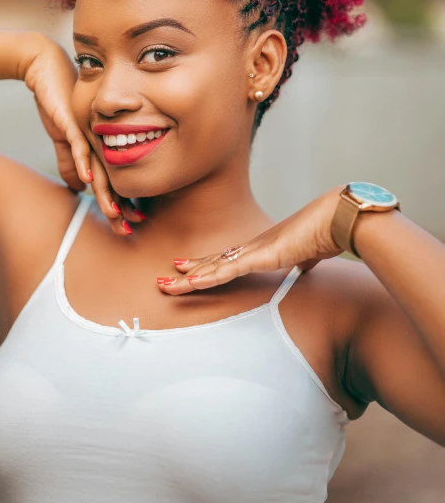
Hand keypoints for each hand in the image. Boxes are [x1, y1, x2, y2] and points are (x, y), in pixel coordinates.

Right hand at [23, 39, 143, 235]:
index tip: (130, 225)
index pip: (114, 180)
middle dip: (121, 206)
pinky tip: (89, 179)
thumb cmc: (60, 103)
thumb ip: (70, 161)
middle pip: (113, 179)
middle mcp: (100, 141)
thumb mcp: (64, 137)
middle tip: (131, 228)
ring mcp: (88, 132)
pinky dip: (85, 162)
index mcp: (100, 146)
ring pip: (101, 167)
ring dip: (107, 192)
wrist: (48, 71)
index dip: (121, 203)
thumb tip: (76, 187)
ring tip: (116, 213)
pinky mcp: (73, 121)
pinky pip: (81, 144)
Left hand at [157, 186, 346, 294]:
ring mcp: (256, 249)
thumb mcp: (311, 252)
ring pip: (213, 267)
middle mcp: (254, 246)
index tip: (187, 269)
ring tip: (164, 283)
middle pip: (213, 262)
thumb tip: (305, 265)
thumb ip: (304, 260)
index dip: (207, 265)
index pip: (228, 259)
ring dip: (188, 278)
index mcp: (264, 247)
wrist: (339, 219)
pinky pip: (229, 269)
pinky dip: (209, 276)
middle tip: (163, 278)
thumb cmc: (328, 232)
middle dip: (188, 271)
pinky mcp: (263, 255)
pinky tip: (190, 280)